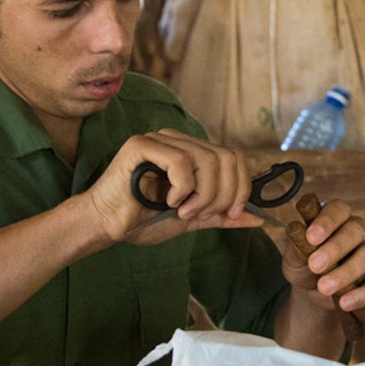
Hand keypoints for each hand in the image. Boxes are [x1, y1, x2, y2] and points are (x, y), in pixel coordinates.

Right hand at [83, 128, 265, 243]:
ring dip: (202, 195)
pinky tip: (168, 201)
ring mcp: (159, 139)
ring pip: (207, 160)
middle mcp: (177, 140)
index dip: (241, 187)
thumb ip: (222, 215)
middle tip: (201, 215)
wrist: (106, 226)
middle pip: (226, 158)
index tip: (231, 213)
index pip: (234, 157)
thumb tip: (258, 218)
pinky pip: (181, 161)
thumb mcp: (193, 220)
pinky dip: (182, 188)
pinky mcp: (141, 145)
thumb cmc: (142, 220)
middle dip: (222, 195)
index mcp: (190, 152)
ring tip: (183, 211)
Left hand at [283, 198, 364, 317]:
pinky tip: (345, 303)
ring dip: (346, 273)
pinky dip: (363, 294)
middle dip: (334, 248)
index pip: (337, 209)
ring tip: (324, 288)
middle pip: (354, 230)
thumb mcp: (294, 258)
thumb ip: (296, 245)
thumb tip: (296, 230)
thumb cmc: (304, 266)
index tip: (310, 237)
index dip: (326, 221)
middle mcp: (356, 230)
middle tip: (314, 265)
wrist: (314, 293)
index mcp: (335, 218)